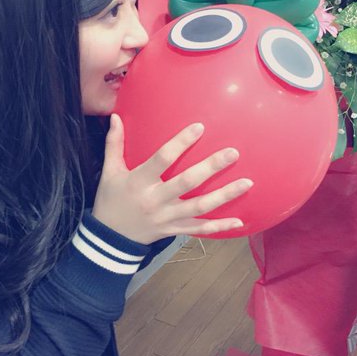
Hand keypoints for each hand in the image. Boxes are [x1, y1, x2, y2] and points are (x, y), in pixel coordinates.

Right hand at [92, 114, 252, 244]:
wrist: (109, 239)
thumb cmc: (110, 200)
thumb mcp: (109, 172)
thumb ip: (114, 144)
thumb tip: (116, 116)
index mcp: (138, 181)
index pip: (162, 159)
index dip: (181, 143)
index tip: (200, 127)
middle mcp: (155, 200)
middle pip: (187, 183)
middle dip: (211, 167)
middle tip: (233, 153)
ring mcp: (166, 217)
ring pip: (199, 207)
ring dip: (225, 195)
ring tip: (247, 182)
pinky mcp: (173, 230)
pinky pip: (199, 229)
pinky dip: (219, 226)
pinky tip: (240, 221)